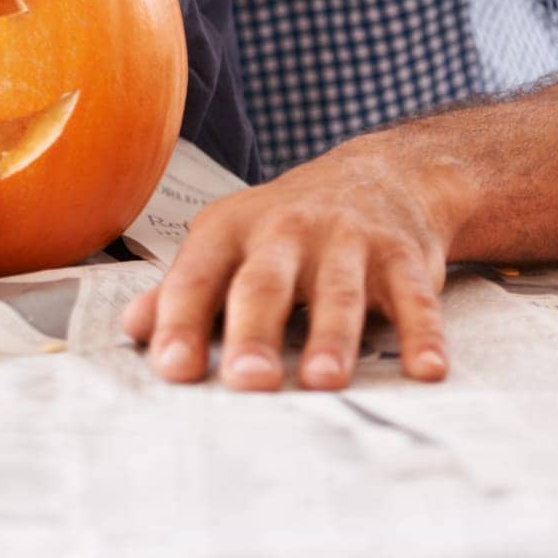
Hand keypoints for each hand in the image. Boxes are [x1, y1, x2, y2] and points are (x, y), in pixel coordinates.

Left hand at [122, 138, 452, 389]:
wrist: (378, 175)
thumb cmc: (286, 226)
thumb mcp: (228, 244)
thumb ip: (185, 289)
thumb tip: (133, 328)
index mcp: (231, 229)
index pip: (198, 276)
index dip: (181, 319)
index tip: (173, 368)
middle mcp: (286, 229)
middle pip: (265, 282)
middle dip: (254, 331)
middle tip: (247, 381)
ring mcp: (347, 239)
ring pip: (337, 291)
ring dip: (331, 336)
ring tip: (323, 382)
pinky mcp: (401, 255)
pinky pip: (412, 296)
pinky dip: (421, 333)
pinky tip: (424, 370)